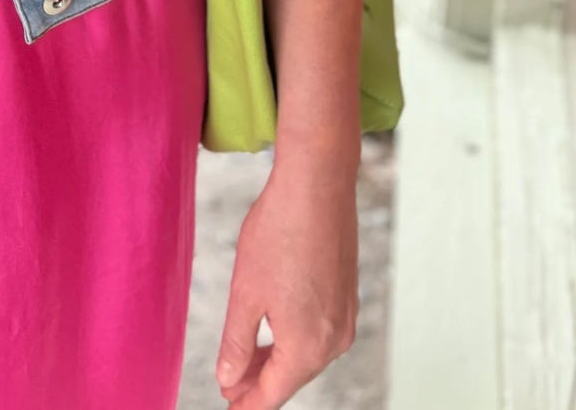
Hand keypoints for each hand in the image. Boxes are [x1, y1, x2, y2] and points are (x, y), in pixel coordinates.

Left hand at [214, 148, 358, 406]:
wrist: (318, 186)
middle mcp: (334, 341)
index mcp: (307, 347)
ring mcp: (345, 318)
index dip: (247, 402)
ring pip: (305, 355)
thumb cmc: (279, 234)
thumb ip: (236, 343)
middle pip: (291, 376)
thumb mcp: (246, 292)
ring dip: (275, 359)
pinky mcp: (347, 297)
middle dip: (259, 382)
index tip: (228, 405)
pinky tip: (273, 329)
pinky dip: (292, 337)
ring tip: (245, 360)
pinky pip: (317, 333)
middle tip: (229, 385)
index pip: (273, 392)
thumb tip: (228, 379)